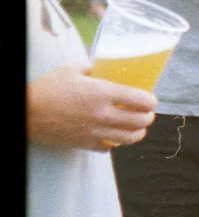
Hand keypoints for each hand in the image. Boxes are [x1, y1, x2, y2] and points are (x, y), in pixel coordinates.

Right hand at [27, 63, 156, 151]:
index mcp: (102, 92)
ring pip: (129, 138)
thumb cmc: (48, 88)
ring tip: (138, 128)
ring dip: (138, 133)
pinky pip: (108, 148)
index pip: (140, 100)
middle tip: (147, 114)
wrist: (28, 112)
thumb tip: (102, 68)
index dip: (151, 101)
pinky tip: (114, 137)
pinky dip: (115, 143)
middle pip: (139, 121)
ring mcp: (95, 132)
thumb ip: (92, 68)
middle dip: (148, 118)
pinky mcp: (85, 144)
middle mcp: (103, 114)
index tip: (151, 100)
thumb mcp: (72, 69)